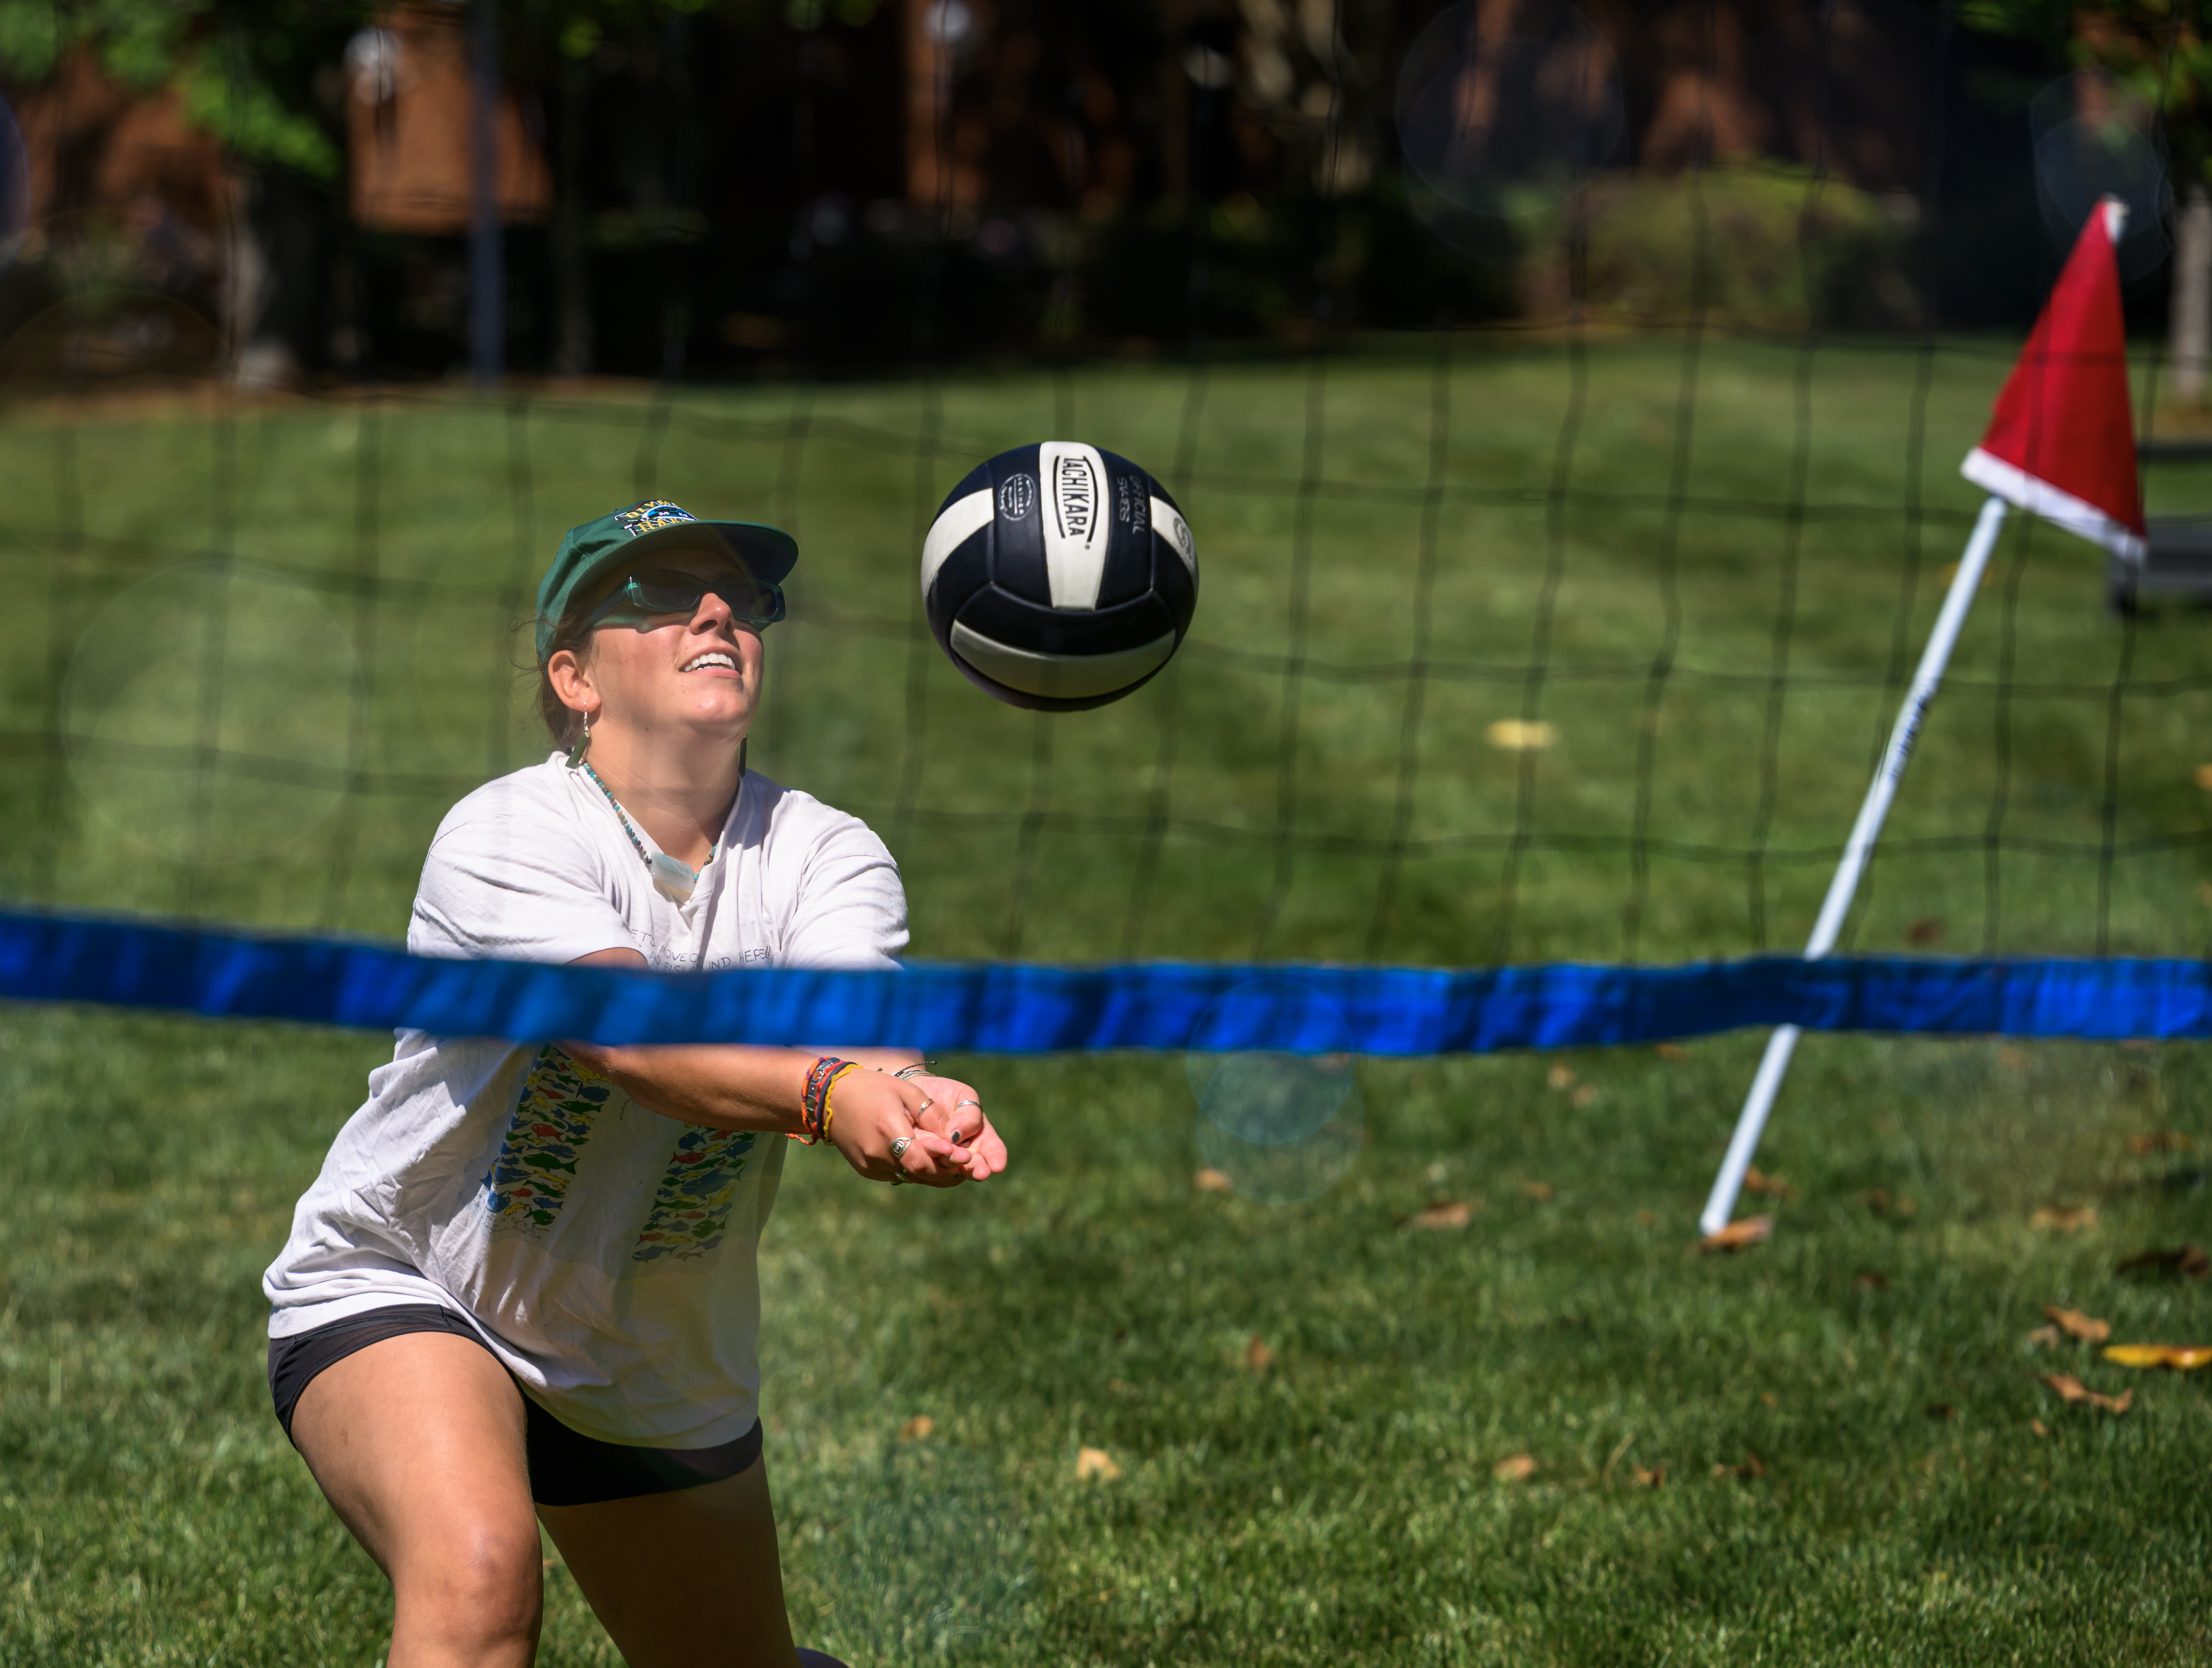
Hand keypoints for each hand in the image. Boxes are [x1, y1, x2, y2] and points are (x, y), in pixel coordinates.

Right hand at [825, 1069, 990, 1187]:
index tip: (966, 1157)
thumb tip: (956, 1135)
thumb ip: (931, 1113)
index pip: (921, 1159)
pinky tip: (929, 1161)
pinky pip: (897, 1175)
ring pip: (910, 1177)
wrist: (829, 1098)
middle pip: (920, 1173)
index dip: (945, 1161)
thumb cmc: (871, 1088)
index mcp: (888, 1130)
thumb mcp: (905, 1091)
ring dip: (932, 1172)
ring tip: (955, 1164)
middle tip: (967, 1163)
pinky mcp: (867, 1170)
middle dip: (946, 1170)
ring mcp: (870, 1165)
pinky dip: (914, 1170)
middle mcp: (877, 1154)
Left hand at [904, 1072, 1007, 1180]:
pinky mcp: (921, 1162)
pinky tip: (925, 1152)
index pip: (992, 1150)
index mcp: (979, 1137)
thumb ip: (968, 1114)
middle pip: (973, 1166)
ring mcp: (942, 1160)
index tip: (998, 1166)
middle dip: (977, 1169)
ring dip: (950, 1161)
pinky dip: (926, 1159)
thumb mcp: (963, 1095)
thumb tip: (956, 1136)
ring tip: (951, 1154)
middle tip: (981, 1173)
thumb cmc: (943, 1093)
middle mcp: (963, 1154)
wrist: (913, 1093)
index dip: (996, 1158)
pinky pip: (925, 1165)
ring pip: (948, 1167)